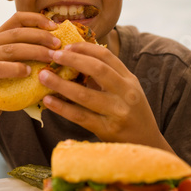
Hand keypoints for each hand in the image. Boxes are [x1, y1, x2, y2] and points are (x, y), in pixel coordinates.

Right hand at [0, 12, 60, 120]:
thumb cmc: (4, 85)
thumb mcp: (15, 64)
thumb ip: (27, 53)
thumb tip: (59, 45)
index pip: (17, 19)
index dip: (36, 20)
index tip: (55, 27)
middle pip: (16, 33)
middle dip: (40, 37)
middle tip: (58, 45)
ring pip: (10, 50)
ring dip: (33, 52)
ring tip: (49, 57)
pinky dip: (14, 68)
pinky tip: (28, 72)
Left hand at [38, 42, 171, 150]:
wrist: (146, 144)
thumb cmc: (130, 112)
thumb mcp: (126, 90)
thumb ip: (107, 75)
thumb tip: (75, 58)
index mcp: (129, 79)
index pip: (106, 56)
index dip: (85, 48)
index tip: (67, 46)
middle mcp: (126, 93)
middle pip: (97, 70)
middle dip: (73, 60)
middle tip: (53, 55)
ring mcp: (117, 113)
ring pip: (85, 95)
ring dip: (61, 84)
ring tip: (43, 76)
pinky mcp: (107, 130)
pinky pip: (80, 116)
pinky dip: (62, 108)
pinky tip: (48, 101)